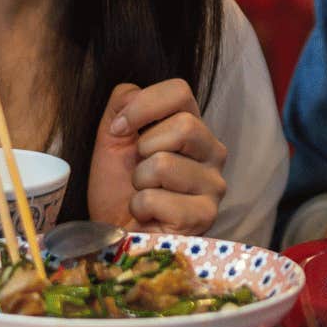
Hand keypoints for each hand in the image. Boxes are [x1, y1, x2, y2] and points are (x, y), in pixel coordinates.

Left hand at [88, 79, 227, 233]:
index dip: (144, 105)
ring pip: (166, 163)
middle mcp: (212, 153)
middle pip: (185, 126)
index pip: (180, 91)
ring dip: (139, 183)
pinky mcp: (204, 216)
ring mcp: (214, 186)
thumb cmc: (117, 189)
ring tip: (143, 196)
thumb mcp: (112, 138)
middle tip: (138, 171)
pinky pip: (158, 199)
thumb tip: (134, 95)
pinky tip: (148, 217)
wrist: (113, 235)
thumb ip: (122, 104)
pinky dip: (140, 207)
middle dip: (145, 149)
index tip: (119, 130)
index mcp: (192, 128)